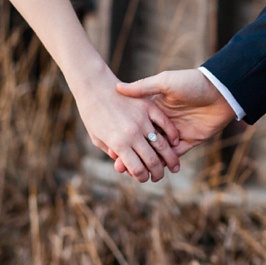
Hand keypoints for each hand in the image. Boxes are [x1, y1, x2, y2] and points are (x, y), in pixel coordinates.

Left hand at [71, 65, 181, 182]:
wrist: (92, 85)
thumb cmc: (91, 114)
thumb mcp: (97, 139)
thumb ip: (113, 152)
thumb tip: (125, 166)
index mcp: (118, 144)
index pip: (137, 169)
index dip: (142, 177)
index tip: (144, 179)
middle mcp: (132, 133)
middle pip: (152, 160)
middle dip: (158, 173)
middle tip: (159, 177)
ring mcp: (142, 119)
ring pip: (162, 144)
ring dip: (170, 159)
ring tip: (174, 166)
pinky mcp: (148, 106)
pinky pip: (165, 123)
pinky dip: (172, 134)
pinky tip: (174, 142)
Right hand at [115, 69, 236, 172]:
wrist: (221, 90)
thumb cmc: (192, 82)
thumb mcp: (165, 82)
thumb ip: (143, 87)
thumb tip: (119, 88)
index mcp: (156, 108)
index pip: (137, 126)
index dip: (125, 137)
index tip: (112, 148)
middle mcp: (165, 122)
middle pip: (145, 142)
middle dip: (132, 154)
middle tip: (119, 166)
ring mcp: (177, 133)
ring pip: (158, 152)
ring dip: (147, 162)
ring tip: (133, 173)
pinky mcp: (190, 141)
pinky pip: (176, 155)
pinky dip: (166, 163)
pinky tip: (154, 171)